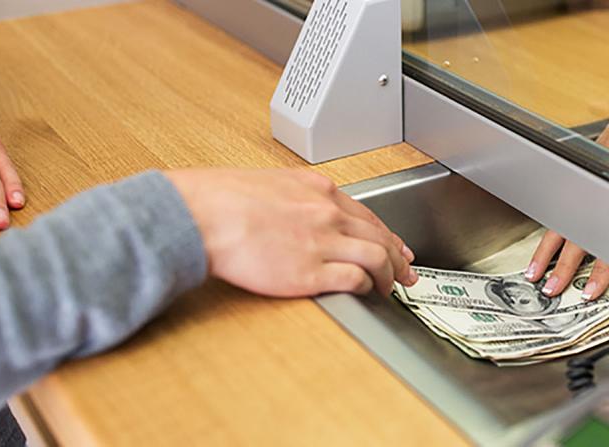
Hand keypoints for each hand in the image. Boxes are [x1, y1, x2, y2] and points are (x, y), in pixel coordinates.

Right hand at [166, 169, 416, 297]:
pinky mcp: (310, 272)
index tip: (396, 247)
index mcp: (318, 190)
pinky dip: (366, 287)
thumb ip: (297, 196)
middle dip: (399, 258)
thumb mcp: (270, 183)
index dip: (387, 235)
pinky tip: (365, 292)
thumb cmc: (221, 199)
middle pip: (380, 237)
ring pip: (377, 258)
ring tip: (390, 289)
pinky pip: (354, 280)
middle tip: (407, 272)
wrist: (200, 215)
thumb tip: (304, 210)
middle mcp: (327, 213)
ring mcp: (321, 242)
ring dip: (389, 276)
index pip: (367, 215)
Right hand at [525, 54, 608, 299]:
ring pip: (560, 229)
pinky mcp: (579, 182)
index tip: (589, 292)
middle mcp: (596, 199)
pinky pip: (560, 212)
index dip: (598, 274)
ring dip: (546, 253)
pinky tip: (542, 245)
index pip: (607, 248)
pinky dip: (550, 231)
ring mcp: (583, 189)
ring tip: (534, 273)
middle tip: (551, 290)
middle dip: (561, 269)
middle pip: (575, 242)